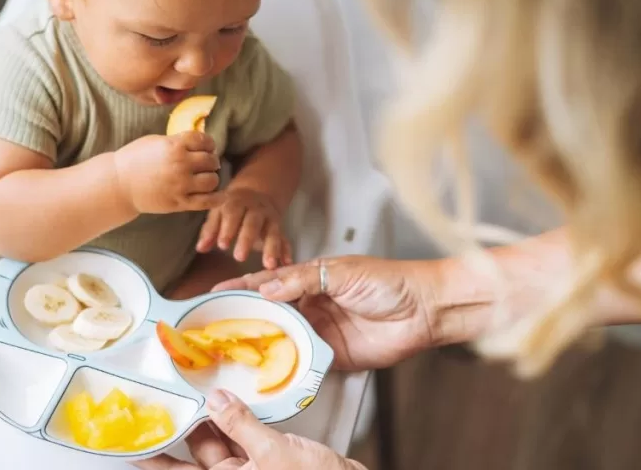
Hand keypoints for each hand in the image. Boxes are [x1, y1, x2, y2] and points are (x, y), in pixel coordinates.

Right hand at [114, 131, 223, 213]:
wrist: (118, 184)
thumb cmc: (134, 159)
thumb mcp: (155, 142)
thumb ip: (178, 141)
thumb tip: (198, 141)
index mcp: (174, 145)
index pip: (204, 140)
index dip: (209, 144)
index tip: (208, 147)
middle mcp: (180, 164)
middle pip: (211, 160)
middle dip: (211, 161)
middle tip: (207, 164)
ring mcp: (180, 185)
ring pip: (212, 180)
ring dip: (212, 178)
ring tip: (206, 178)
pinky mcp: (179, 202)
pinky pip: (207, 201)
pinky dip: (217, 198)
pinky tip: (221, 195)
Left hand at [133, 390, 363, 469]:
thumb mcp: (274, 452)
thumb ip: (240, 424)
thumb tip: (215, 400)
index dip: (150, 457)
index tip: (128, 441)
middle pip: (193, 458)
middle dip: (181, 429)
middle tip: (165, 400)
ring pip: (216, 447)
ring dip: (209, 421)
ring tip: (195, 394)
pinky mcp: (266, 467)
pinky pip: (241, 442)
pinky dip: (235, 423)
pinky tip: (231, 403)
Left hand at [196, 187, 291, 269]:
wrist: (257, 191)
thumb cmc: (231, 208)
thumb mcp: (218, 212)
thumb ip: (210, 230)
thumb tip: (200, 248)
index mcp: (236, 202)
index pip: (232, 213)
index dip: (227, 228)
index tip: (222, 245)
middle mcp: (255, 209)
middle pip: (252, 222)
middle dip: (247, 239)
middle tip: (239, 257)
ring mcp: (270, 218)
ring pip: (272, 231)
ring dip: (271, 248)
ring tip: (269, 265)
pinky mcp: (279, 227)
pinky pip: (285, 238)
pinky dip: (287, 250)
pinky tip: (287, 263)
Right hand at [214, 256, 437, 370]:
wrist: (424, 309)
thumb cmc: (388, 281)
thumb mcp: (340, 272)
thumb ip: (301, 280)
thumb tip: (267, 288)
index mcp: (310, 280)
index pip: (268, 283)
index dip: (242, 288)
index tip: (216, 294)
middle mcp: (311, 306)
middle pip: (270, 314)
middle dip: (244, 320)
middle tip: (216, 327)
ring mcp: (320, 332)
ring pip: (282, 339)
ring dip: (261, 344)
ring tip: (232, 350)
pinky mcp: (332, 356)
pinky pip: (303, 362)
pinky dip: (286, 366)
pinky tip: (268, 369)